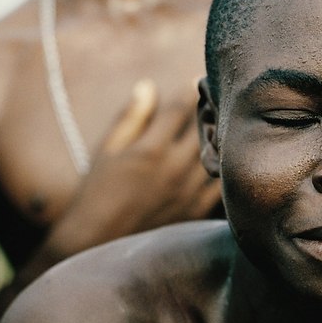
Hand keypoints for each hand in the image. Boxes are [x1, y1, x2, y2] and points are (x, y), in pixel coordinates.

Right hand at [83, 78, 221, 229]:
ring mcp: (188, 192)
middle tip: (217, 98)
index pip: (180, 109)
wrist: (98, 242)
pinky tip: (224, 159)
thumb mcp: (107, 151)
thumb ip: (131, 118)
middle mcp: (174, 169)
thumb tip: (148, 86)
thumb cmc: (97, 194)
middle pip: (205, 130)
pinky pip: (220, 184)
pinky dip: (224, 168)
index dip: (189, 90)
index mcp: (151, 150)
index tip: (195, 80)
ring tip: (224, 126)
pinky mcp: (195, 211)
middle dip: (211, 111)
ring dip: (221, 138)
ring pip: (218, 155)